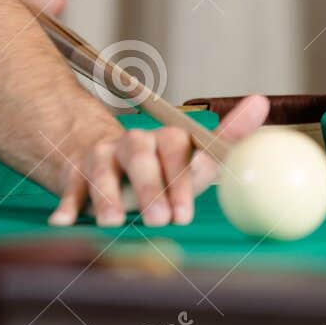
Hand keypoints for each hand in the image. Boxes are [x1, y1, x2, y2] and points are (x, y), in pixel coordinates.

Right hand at [48, 94, 269, 227]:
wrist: (104, 163)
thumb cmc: (161, 171)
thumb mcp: (194, 161)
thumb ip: (227, 138)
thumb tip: (262, 102)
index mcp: (164, 140)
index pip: (175, 147)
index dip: (181, 180)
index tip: (185, 215)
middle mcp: (131, 142)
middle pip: (139, 155)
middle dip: (150, 187)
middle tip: (159, 220)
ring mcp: (98, 157)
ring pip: (101, 171)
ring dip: (106, 196)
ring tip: (113, 222)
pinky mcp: (72, 174)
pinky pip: (68, 188)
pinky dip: (66, 205)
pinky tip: (63, 222)